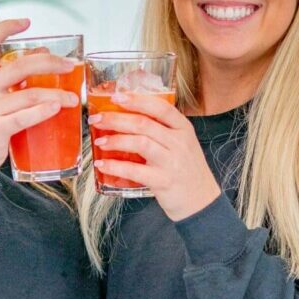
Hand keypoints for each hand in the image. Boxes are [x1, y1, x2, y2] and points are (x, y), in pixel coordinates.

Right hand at [0, 19, 79, 180]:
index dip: (6, 27)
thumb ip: (13, 76)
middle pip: (20, 65)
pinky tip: (57, 108)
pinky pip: (24, 117)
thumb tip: (44, 53)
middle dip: (50, 62)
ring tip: (73, 99)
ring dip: (56, 94)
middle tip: (70, 65)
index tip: (27, 22)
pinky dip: (43, 111)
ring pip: (29, 94)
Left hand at [88, 92, 220, 221]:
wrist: (202, 202)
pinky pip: (135, 170)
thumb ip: (161, 130)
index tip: (116, 97)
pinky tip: (103, 164)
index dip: (137, 100)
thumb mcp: (181, 144)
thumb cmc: (186, 170)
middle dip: (116, 119)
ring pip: (140, 143)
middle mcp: (179, 142)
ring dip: (115, 140)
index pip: (160, 107)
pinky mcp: (163, 181)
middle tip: (97, 119)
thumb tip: (126, 117)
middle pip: (144, 124)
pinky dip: (116, 166)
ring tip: (99, 141)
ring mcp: (172, 162)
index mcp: (183, 128)